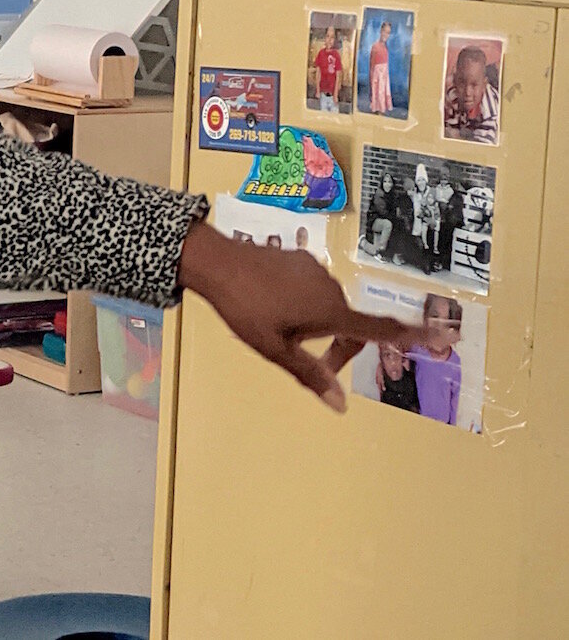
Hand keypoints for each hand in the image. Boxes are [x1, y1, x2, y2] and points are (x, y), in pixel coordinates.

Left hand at [176, 222, 435, 410]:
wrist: (217, 262)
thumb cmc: (245, 310)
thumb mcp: (274, 349)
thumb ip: (310, 374)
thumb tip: (342, 405)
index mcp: (331, 312)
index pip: (381, 329)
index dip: (414, 335)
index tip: (447, 336)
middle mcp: (331, 288)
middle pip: (350, 325)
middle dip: (337, 348)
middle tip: (307, 363)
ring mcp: (316, 271)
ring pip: (327, 307)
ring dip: (316, 325)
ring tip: (278, 328)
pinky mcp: (300, 259)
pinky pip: (312, 288)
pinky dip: (304, 304)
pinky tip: (273, 305)